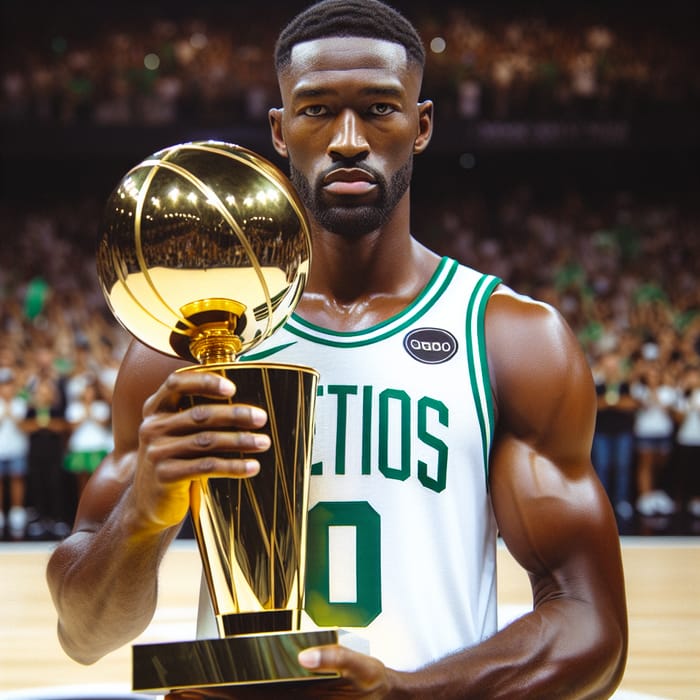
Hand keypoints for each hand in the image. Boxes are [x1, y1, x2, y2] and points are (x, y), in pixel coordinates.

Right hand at [126, 369, 270, 534]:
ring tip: (263, 442)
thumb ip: (196, 415)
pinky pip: (206, 466)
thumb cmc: (174, 459)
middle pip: (199, 415)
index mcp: (155, 409)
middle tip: (261, 417)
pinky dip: (234, 466)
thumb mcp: (176, 433)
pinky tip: (252, 467)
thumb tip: (245, 405)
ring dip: (240, 440)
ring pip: (206, 441)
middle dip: (235, 414)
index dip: (204, 382)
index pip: (176, 384)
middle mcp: (152, 427)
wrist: (147, 502)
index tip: (232, 388)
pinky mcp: (165, 476)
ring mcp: (156, 452)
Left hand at [164, 646, 395, 698]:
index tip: (183, 691)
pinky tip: (218, 691)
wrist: (385, 697)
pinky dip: (233, 696)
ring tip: (180, 694)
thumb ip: (336, 657)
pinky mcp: (291, 698)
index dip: (212, 696)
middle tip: (169, 693)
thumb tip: (304, 655)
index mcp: (294, 698)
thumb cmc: (372, 685)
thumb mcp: (362, 668)